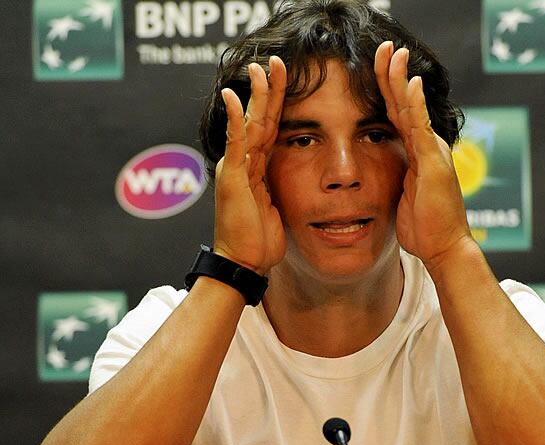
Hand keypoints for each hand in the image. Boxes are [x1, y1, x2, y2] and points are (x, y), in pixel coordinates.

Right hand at [213, 56, 287, 274]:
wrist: (244, 262)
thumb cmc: (259, 239)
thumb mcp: (275, 207)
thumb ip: (277, 187)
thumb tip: (291, 180)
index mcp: (258, 168)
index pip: (270, 128)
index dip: (278, 103)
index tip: (286, 79)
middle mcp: (245, 162)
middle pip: (260, 118)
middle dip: (269, 90)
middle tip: (275, 61)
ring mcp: (237, 168)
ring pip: (249, 124)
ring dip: (256, 96)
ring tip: (261, 68)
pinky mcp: (232, 178)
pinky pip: (236, 144)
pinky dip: (236, 120)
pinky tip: (236, 97)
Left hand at [374, 42, 473, 270]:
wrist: (443, 246)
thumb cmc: (424, 227)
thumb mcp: (404, 195)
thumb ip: (397, 177)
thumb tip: (384, 173)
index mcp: (416, 152)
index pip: (397, 114)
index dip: (387, 89)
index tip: (376, 66)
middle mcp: (426, 146)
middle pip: (404, 103)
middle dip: (393, 73)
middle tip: (385, 46)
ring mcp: (431, 151)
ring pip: (412, 108)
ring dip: (401, 79)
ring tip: (394, 53)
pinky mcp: (432, 162)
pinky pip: (420, 128)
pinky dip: (416, 104)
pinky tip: (410, 83)